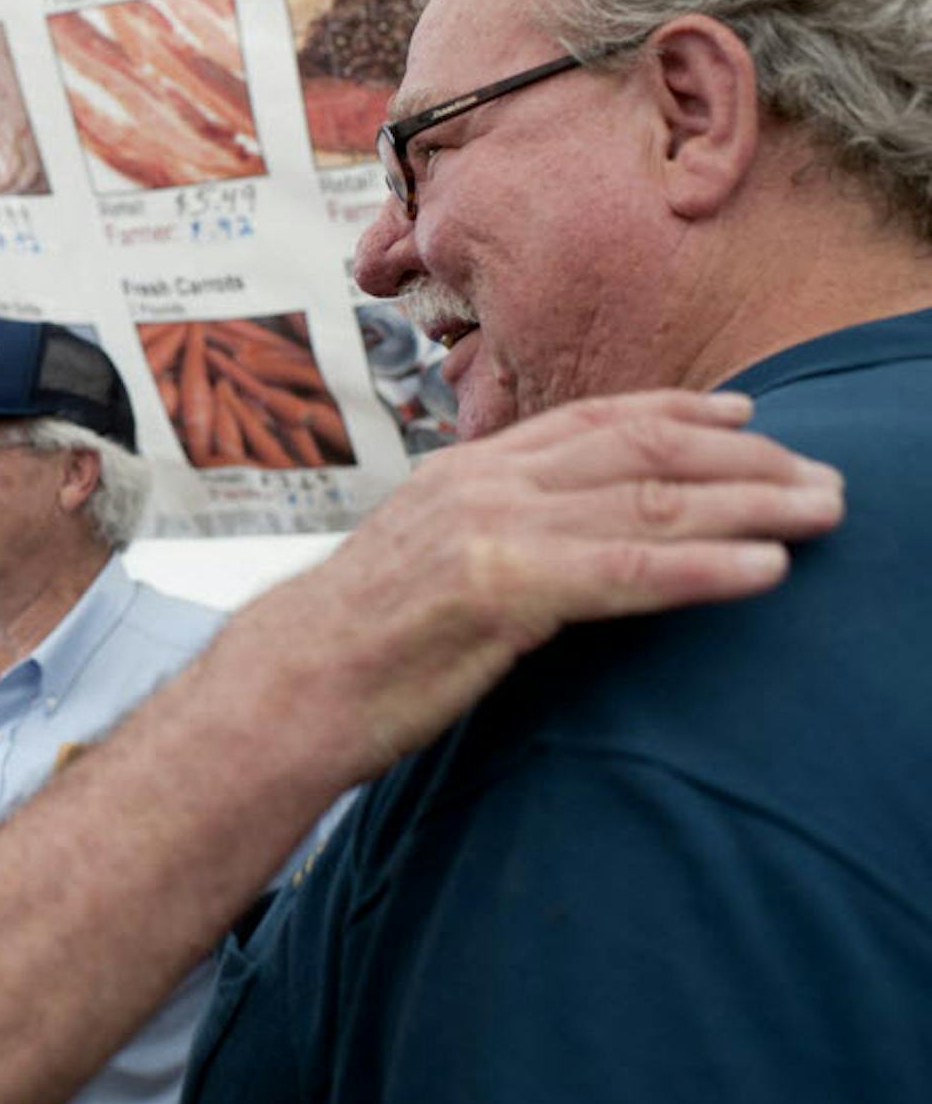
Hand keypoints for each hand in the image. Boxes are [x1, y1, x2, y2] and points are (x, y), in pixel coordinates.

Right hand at [209, 389, 843, 779]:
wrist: (280, 688)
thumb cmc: (351, 645)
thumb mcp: (423, 563)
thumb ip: (489, 536)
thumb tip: (547, 547)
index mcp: (463, 471)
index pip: (590, 422)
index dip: (676, 415)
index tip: (746, 419)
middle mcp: (480, 481)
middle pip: (637, 451)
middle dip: (743, 462)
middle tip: (822, 476)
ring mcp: (487, 527)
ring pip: (646, 502)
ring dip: (750, 507)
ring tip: (823, 512)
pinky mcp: (496, 587)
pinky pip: (623, 572)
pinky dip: (703, 570)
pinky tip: (765, 573)